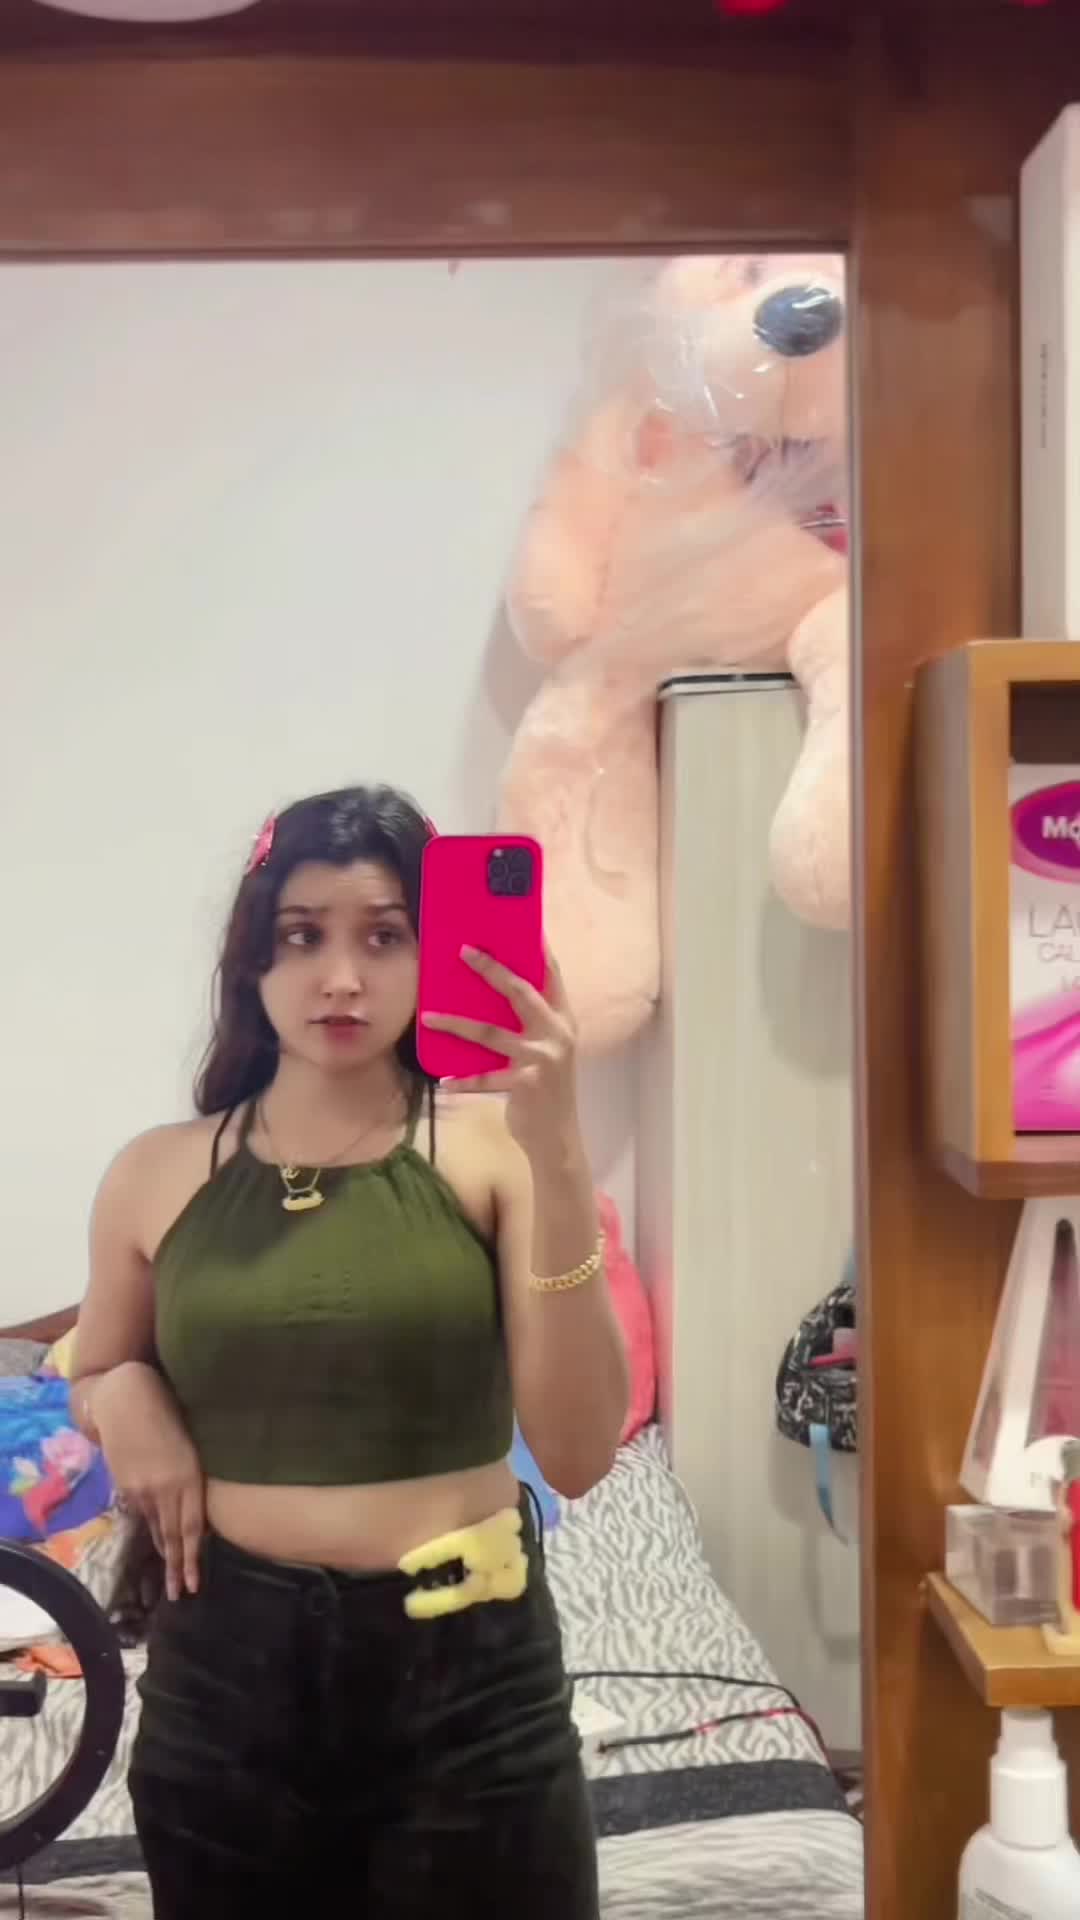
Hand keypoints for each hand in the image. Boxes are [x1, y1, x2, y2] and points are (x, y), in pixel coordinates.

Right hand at [90, 1363, 204, 1601]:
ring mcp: (141, 1489)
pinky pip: (143, 1514)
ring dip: (165, 1554)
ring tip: (171, 1581)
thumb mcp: (188, 1441)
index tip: (195, 1583)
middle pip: (174, 1535)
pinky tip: (158, 1544)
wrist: (123, 1396)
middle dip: (179, 1567)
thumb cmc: (166, 1407)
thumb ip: (192, 1473)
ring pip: (157, 1528)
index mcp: (187, 1474)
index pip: (193, 1526)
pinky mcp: (125, 1485)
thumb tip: (198, 1500)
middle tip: (181, 1595)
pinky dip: (152, 1530)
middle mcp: (165, 1487)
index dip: (194, 1556)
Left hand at [421, 944, 580, 1158]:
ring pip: (492, 1033)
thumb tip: (490, 993)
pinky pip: (486, 1079)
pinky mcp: (526, 1084)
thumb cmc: (546, 1087)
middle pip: (521, 992)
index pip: (551, 974)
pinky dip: (463, 1081)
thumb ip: (530, 1022)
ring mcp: (543, 1059)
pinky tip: (443, 1082)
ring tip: (429, 1017)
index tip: (521, 923)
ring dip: (456, 1024)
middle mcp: (557, 1033)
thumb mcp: (547, 1048)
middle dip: (492, 969)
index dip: (536, 948)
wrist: (558, 1136)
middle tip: (464, 951)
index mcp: (563, 1019)